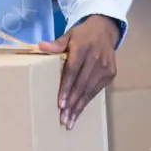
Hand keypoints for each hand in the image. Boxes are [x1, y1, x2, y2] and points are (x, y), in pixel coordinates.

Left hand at [39, 15, 119, 129]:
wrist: (105, 29)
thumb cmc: (82, 35)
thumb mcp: (69, 35)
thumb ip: (56, 43)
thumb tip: (40, 46)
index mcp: (82, 48)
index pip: (73, 71)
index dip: (66, 88)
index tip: (60, 104)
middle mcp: (95, 58)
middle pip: (82, 84)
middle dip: (72, 104)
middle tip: (63, 119)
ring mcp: (105, 67)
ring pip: (90, 90)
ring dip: (79, 107)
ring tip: (70, 121)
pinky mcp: (110, 74)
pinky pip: (96, 90)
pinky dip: (87, 101)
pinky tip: (79, 111)